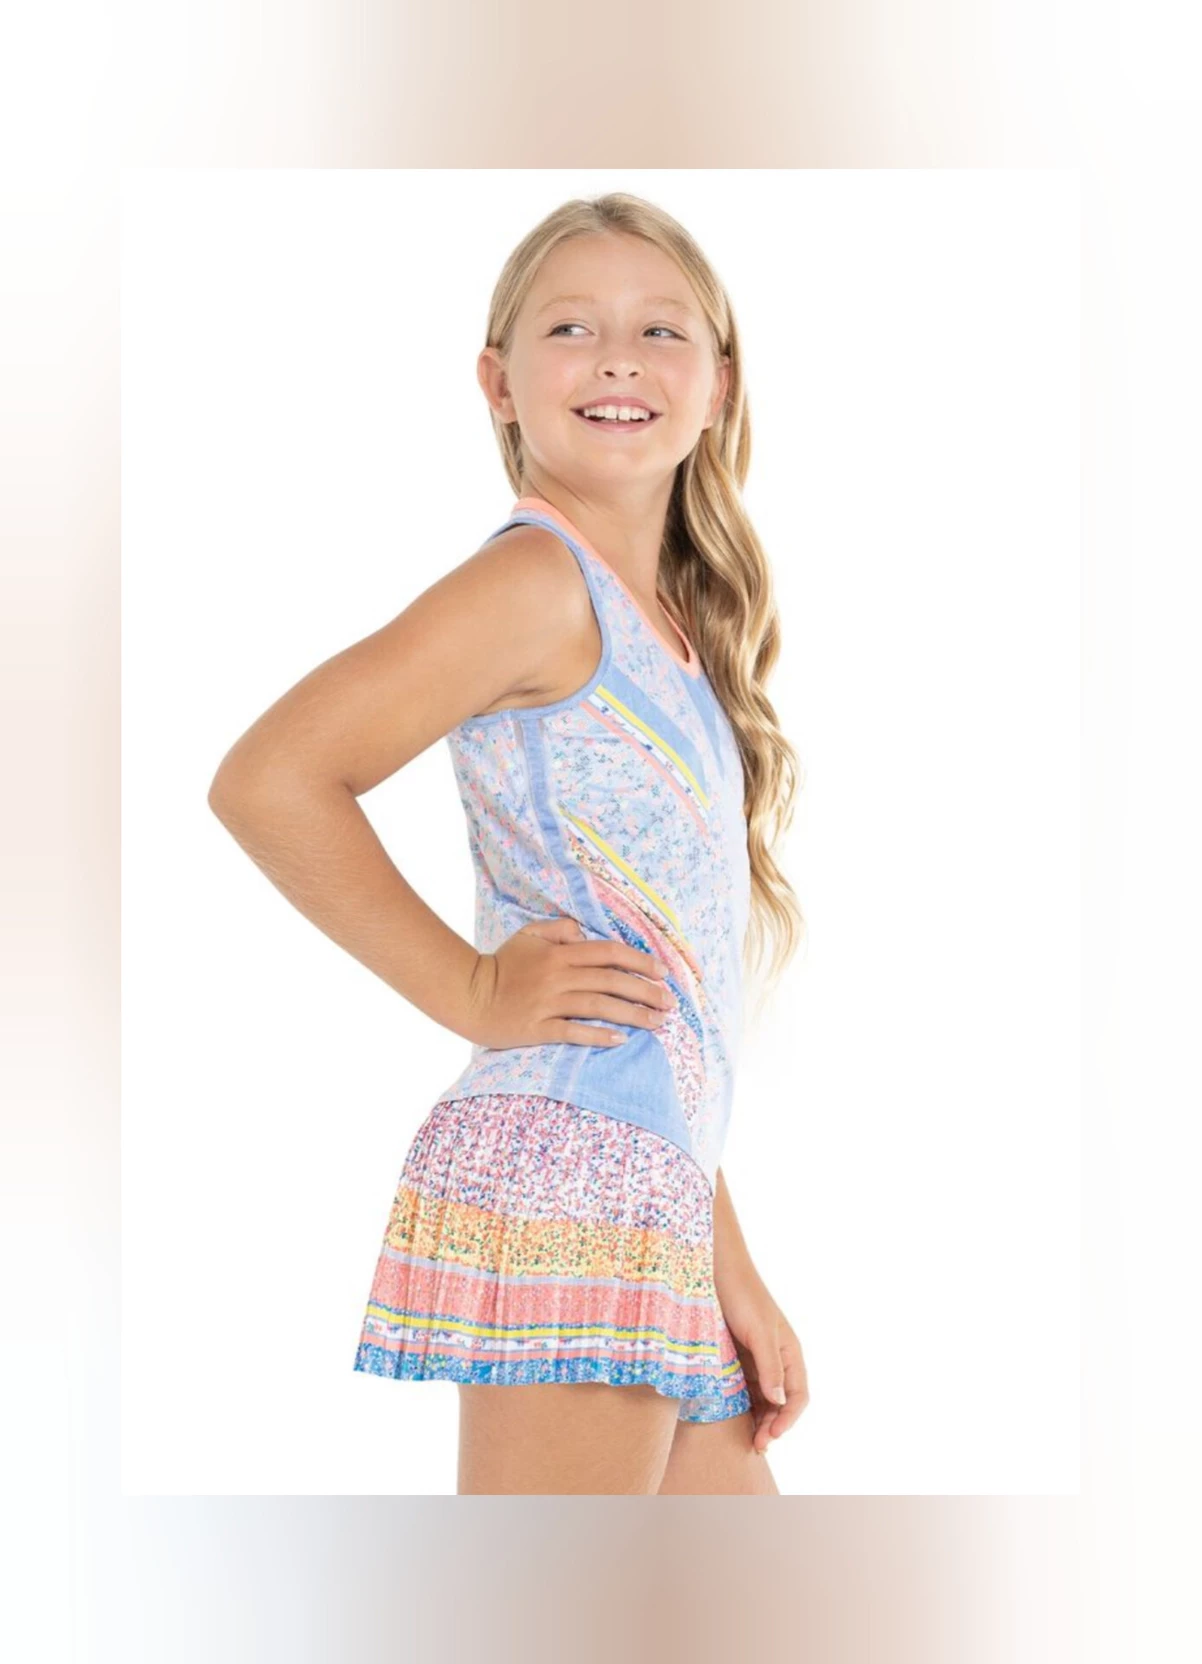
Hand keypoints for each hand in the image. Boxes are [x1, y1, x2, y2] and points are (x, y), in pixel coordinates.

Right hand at [464, 915, 675, 1049]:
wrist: (467, 995)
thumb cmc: (500, 965)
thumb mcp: (527, 936)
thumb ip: (557, 929)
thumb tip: (583, 931)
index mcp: (559, 952)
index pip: (609, 952)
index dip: (640, 960)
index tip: (662, 972)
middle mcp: (558, 975)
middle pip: (612, 980)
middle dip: (646, 991)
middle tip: (670, 1003)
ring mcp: (548, 1003)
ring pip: (599, 1005)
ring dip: (632, 1014)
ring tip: (656, 1023)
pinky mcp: (537, 1028)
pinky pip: (573, 1031)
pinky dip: (598, 1035)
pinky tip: (621, 1039)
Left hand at [716, 1262, 808, 1455]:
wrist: (713, 1269)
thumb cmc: (742, 1295)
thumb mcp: (758, 1331)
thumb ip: (770, 1366)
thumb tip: (780, 1402)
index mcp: (789, 1351)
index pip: (799, 1395)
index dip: (789, 1419)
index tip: (772, 1436)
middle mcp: (775, 1358)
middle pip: (781, 1402)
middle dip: (773, 1426)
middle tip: (756, 1445)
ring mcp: (755, 1359)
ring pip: (762, 1399)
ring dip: (758, 1420)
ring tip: (746, 1440)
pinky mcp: (735, 1358)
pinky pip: (743, 1388)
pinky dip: (741, 1406)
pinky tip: (732, 1419)